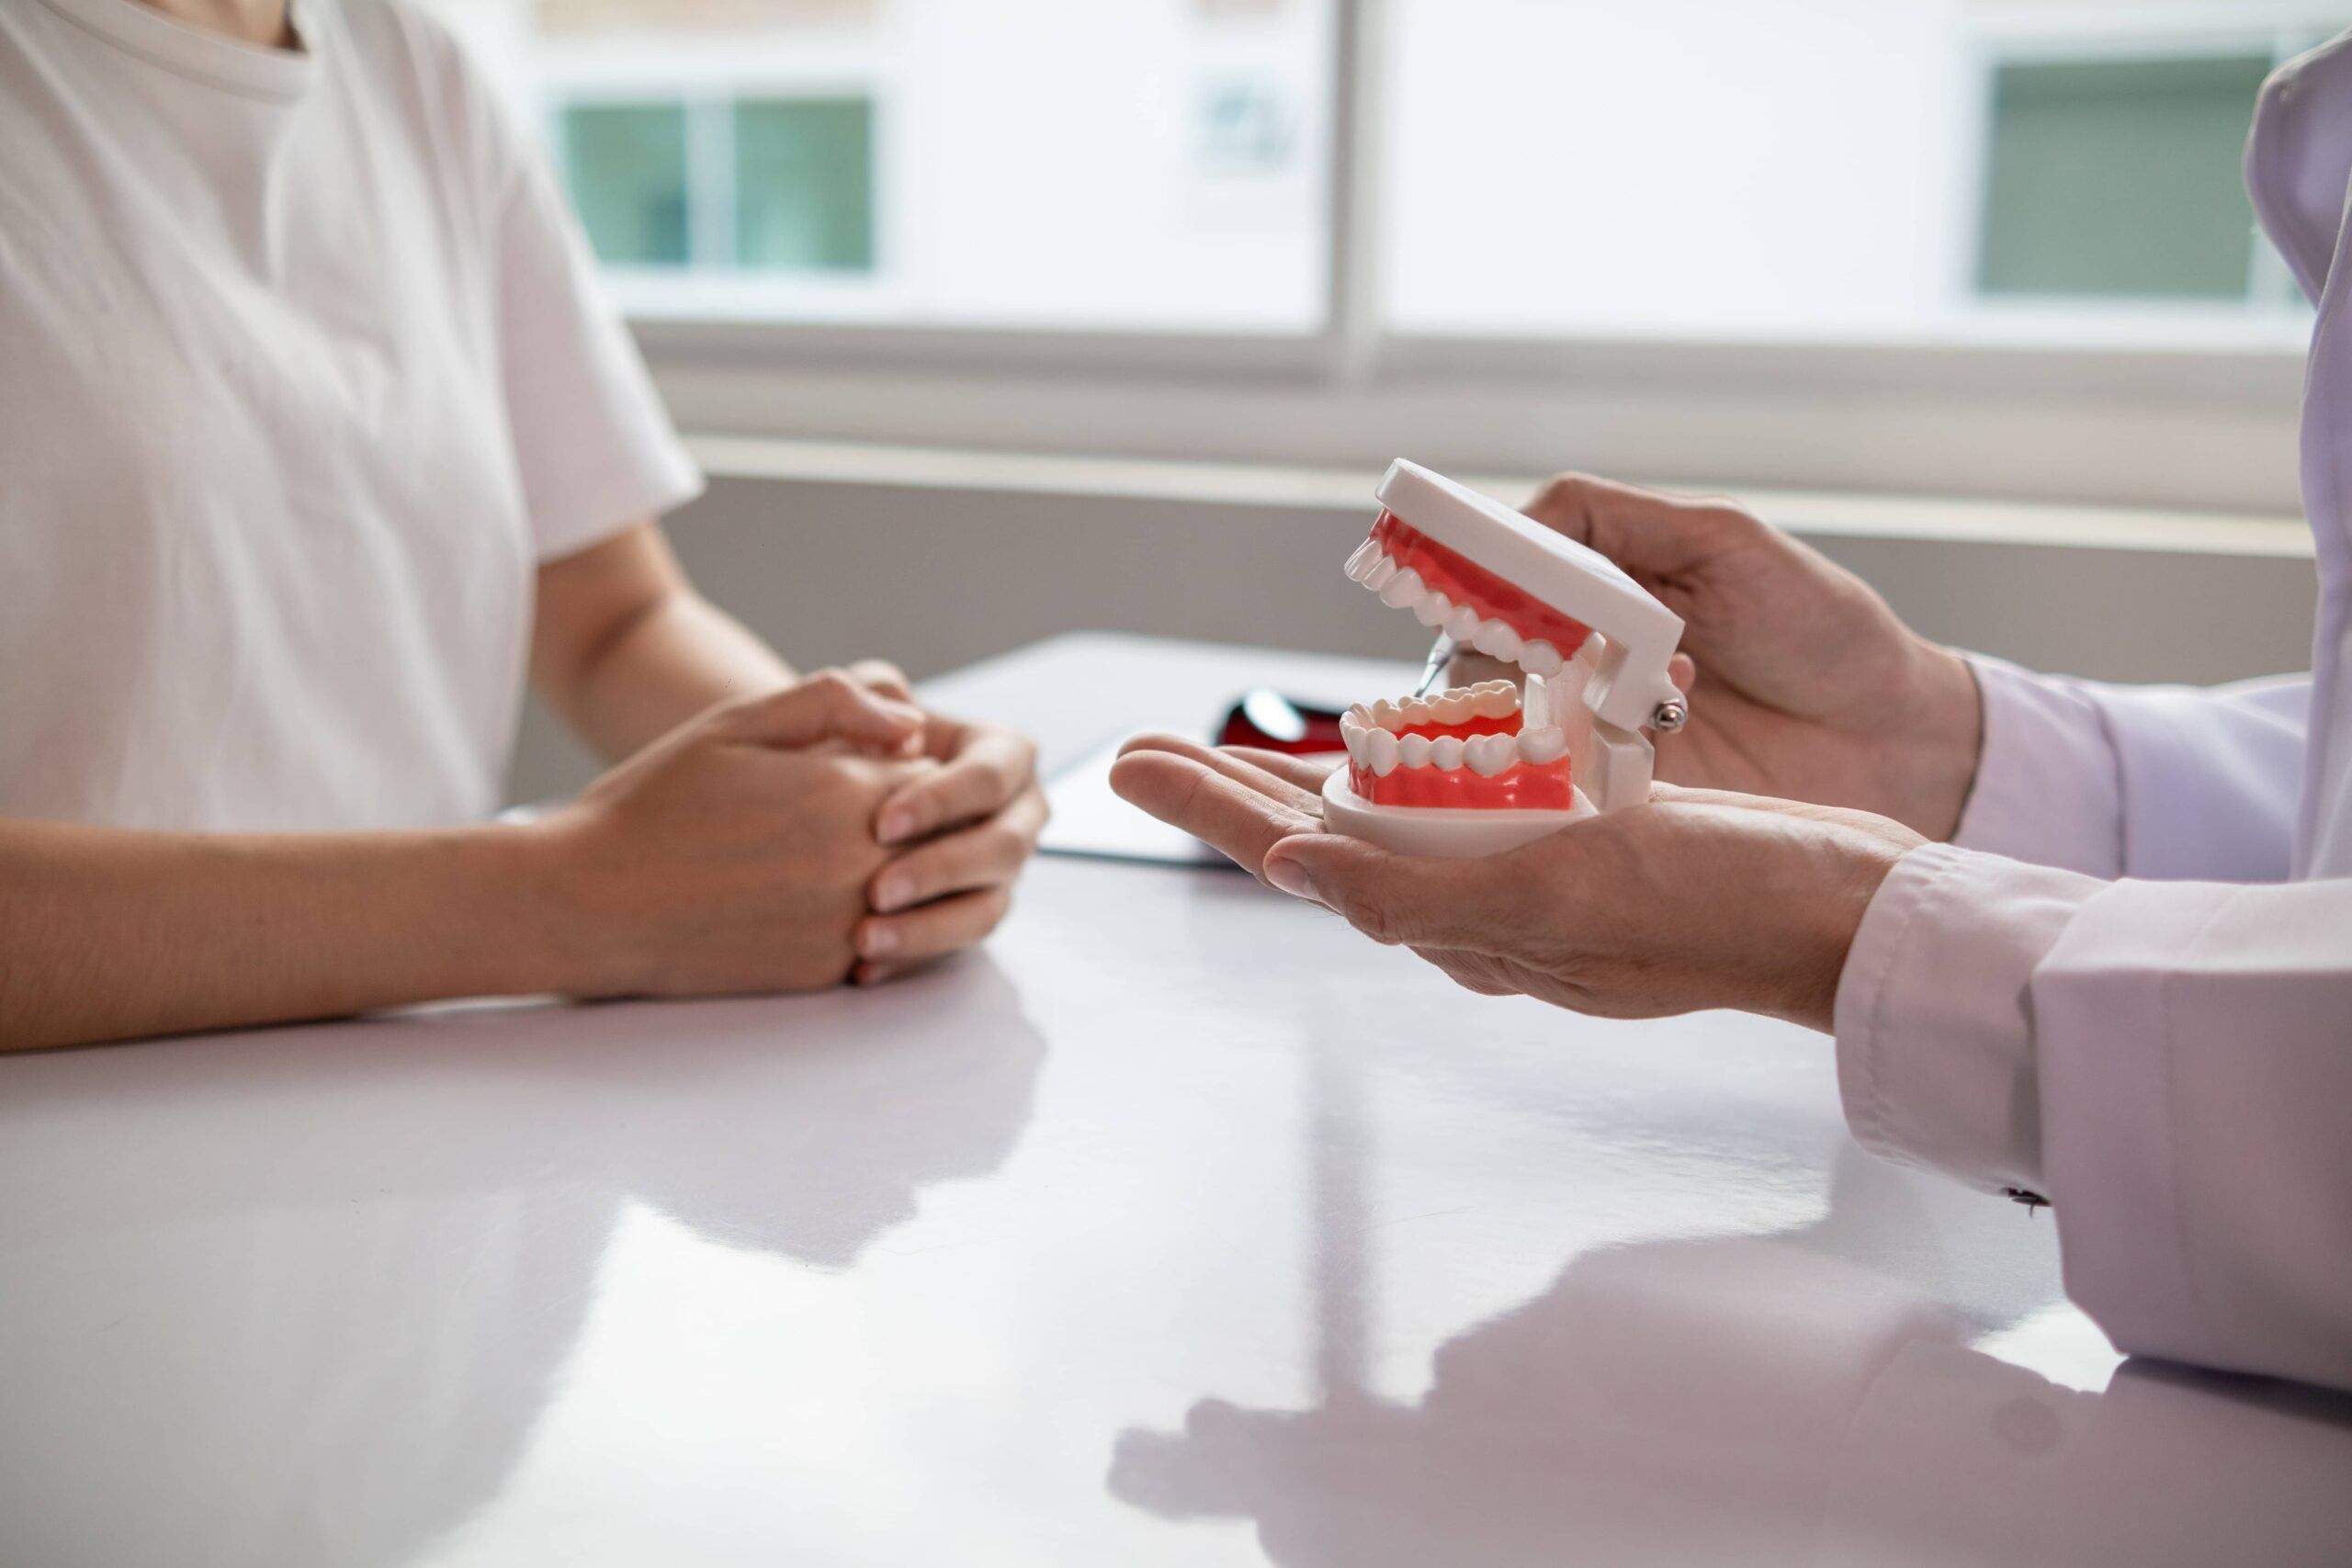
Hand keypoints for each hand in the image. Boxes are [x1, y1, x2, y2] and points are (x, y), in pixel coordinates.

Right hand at [536, 671, 938, 996]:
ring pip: (912, 892)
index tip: (864, 765)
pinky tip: (795, 899)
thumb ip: (834, 704)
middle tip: (838, 812)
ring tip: (814, 855)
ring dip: (888, 872)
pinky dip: (857, 917)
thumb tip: (913, 723)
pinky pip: (877, 939)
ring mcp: (844, 927)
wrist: (590, 904)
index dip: (901, 767)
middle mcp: (857, 865)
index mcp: (842, 794)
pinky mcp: (823, 973)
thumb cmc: (655, 804)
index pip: (933, 776)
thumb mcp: (735, 724)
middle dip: (904, 820)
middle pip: (935, 837)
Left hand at [841, 659, 1048, 983]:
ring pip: (988, 910)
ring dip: (929, 930)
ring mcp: (1001, 872)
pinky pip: (953, 947)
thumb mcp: (851, 697)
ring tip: (864, 942)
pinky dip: (908, 959)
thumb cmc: (844, 733)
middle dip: (941, 871)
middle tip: (876, 891)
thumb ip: (868, 692)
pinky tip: (860, 969)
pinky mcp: (971, 915)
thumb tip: (905, 724)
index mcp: (1006, 754)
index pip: (990, 777)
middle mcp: (1018, 815)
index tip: (880, 824)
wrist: (826, 784)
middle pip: (1005, 849)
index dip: (942, 801)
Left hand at [1110, 739, 1922, 1030]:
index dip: (1214, 809)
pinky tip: (1383, 754)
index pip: (1305, 861)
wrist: (1851, 908)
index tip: (1132, 762)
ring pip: (1383, 821)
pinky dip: (1403, 772)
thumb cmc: (1720, 904)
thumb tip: (1296, 870)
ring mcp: (1529, 876)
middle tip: (1139, 748)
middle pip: (1323, 839)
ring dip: (1300, 780)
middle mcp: (1481, 906)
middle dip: (1228, 793)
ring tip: (1230, 744)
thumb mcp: (1562, 896)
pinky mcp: (1581, 840)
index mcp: (1463, 924)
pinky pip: (1462, 805)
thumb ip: (1419, 893)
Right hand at [1452, 475, 1981, 838]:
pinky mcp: (1615, 798)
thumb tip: (1517, 523)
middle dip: (1498, 656)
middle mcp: (1583, 657)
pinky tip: (1648, 743)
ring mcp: (1597, 731)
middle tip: (1541, 659)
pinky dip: (1582, 767)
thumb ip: (1615, 519)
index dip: (1476, 584)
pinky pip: (1559, 786)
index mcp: (1601, 583)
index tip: (1481, 598)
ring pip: (1514, 723)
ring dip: (1552, 710)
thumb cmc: (1820, 629)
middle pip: (1484, 655)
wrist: (1892, 737)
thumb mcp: (1724, 541)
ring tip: (1623, 698)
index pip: (1500, 575)